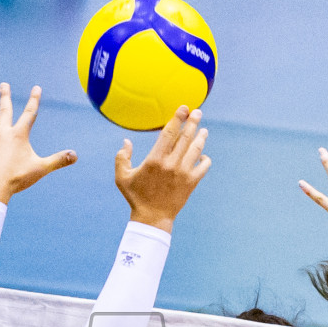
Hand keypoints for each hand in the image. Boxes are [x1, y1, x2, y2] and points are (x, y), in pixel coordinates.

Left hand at [0, 83, 77, 202]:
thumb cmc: (17, 177)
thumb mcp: (41, 168)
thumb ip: (58, 160)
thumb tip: (75, 155)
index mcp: (19, 135)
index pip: (29, 113)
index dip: (34, 100)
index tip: (36, 88)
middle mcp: (3, 134)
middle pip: (4, 111)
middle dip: (4, 97)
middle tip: (3, 85)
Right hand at [114, 106, 211, 231]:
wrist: (152, 218)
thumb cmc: (136, 197)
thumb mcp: (122, 177)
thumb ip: (122, 157)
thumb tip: (126, 141)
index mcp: (154, 159)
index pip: (169, 133)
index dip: (177, 118)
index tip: (184, 109)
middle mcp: (171, 164)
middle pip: (186, 137)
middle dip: (193, 122)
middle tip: (198, 112)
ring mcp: (183, 173)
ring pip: (196, 149)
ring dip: (201, 138)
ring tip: (204, 130)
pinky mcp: (191, 183)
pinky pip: (203, 167)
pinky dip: (205, 159)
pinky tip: (203, 156)